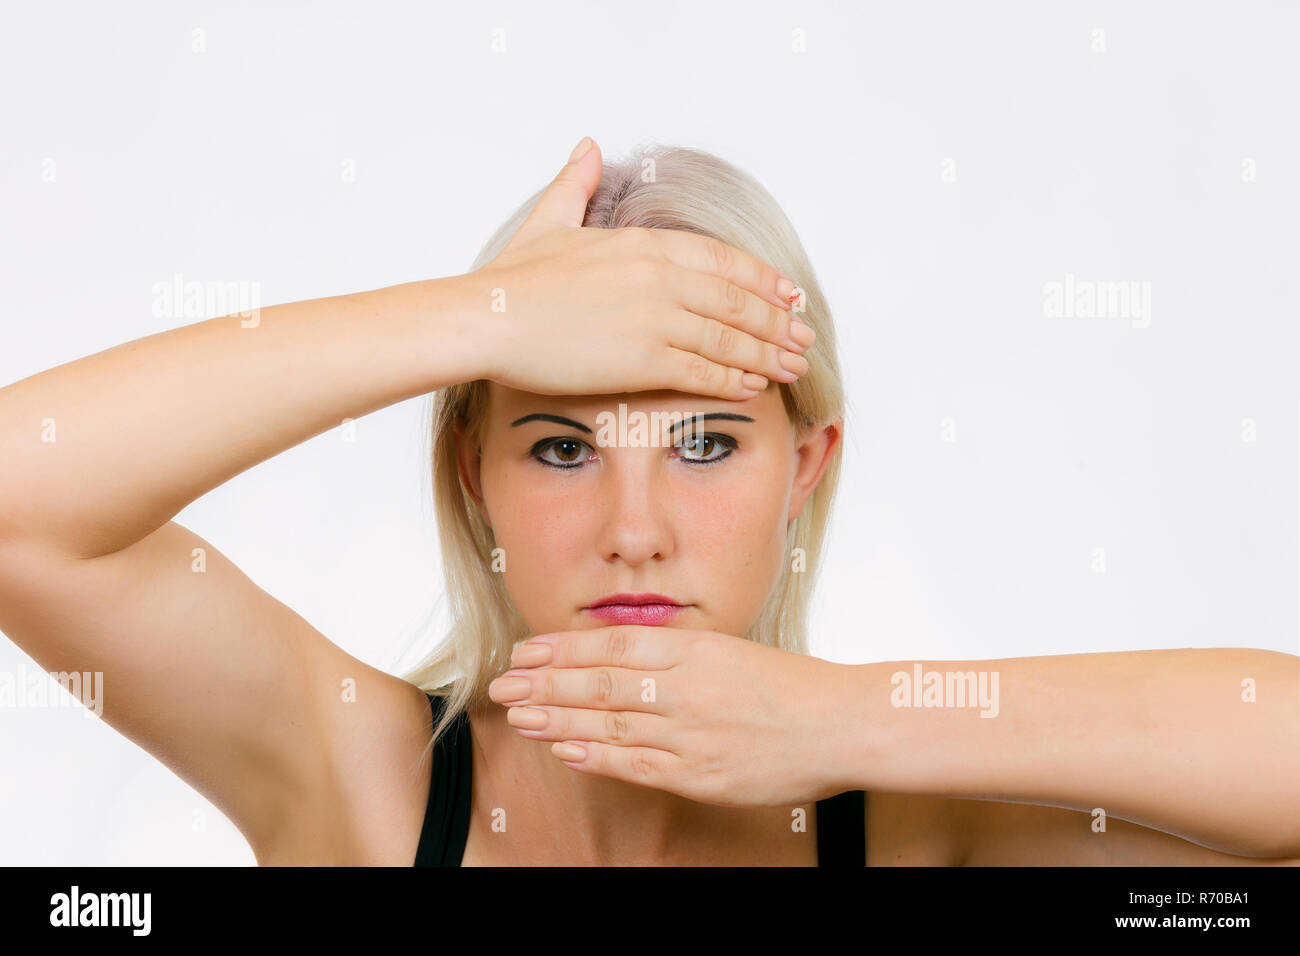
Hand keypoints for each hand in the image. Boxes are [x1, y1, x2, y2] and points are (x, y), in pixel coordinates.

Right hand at [458, 136, 814, 400]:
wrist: (488, 320)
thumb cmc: (512, 279)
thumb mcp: (550, 220)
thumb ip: (577, 184)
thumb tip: (588, 146)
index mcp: (645, 244)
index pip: (724, 260)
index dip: (763, 279)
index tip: (789, 294)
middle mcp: (660, 278)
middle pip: (737, 300)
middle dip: (777, 323)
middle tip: (804, 338)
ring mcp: (654, 319)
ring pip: (729, 338)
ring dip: (767, 355)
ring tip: (792, 368)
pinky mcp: (642, 360)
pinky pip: (703, 371)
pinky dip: (734, 379)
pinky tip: (754, 387)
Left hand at [486, 625, 861, 806]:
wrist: (841, 724)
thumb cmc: (789, 686)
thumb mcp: (729, 649)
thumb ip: (676, 654)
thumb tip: (618, 655)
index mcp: (694, 649)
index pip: (611, 646)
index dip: (562, 649)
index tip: (526, 650)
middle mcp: (686, 688)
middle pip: (600, 684)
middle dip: (545, 683)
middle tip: (504, 683)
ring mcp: (692, 733)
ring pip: (610, 724)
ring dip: (558, 720)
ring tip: (520, 715)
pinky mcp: (701, 774)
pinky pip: (637, 765)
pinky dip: (597, 758)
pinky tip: (565, 751)